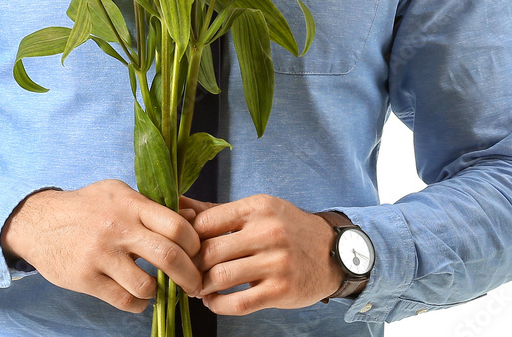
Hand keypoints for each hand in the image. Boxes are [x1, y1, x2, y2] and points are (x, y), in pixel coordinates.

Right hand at [1, 179, 202, 313]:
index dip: (194, 243)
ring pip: (147, 285)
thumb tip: (192, 217)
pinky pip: (125, 300)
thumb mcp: (119, 193)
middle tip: (195, 284)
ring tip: (158, 287)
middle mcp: (118, 227)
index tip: (197, 253)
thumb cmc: (87, 206)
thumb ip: (152, 205)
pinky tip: (137, 295)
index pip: (176, 224)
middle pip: (169, 256)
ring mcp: (101, 254)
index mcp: (130, 203)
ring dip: (159, 292)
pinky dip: (138, 303)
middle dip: (190, 276)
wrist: (39, 222)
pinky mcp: (87, 278)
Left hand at [184, 193, 342, 314]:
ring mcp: (276, 262)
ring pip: (221, 277)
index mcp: (257, 207)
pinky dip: (218, 305)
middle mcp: (267, 232)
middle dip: (192, 265)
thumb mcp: (257, 210)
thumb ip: (218, 211)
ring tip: (198, 287)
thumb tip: (179, 206)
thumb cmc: (286, 228)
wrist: (331, 252)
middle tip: (185, 272)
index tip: (182, 247)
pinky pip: (239, 303)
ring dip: (202, 287)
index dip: (187, 238)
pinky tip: (213, 301)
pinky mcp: (281, 290)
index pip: (207, 222)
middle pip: (210, 251)